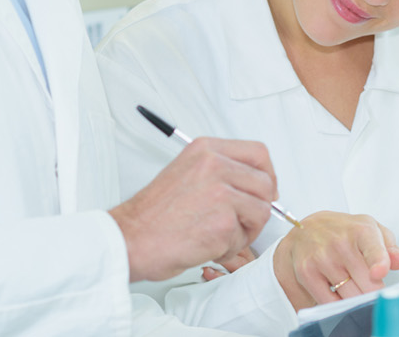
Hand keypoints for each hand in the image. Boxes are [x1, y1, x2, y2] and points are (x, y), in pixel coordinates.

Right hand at [109, 137, 276, 281]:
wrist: (130, 239)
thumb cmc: (154, 215)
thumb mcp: (187, 173)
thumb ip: (221, 171)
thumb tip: (256, 183)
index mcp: (206, 150)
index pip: (258, 154)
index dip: (268, 175)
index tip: (263, 192)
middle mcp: (215, 165)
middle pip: (265, 184)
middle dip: (258, 208)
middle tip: (241, 223)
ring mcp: (220, 193)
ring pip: (261, 212)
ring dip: (245, 231)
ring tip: (218, 236)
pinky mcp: (223, 222)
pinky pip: (244, 238)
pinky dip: (229, 249)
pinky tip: (206, 246)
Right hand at [272, 211, 398, 309]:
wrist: (305, 228)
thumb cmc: (343, 231)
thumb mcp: (370, 230)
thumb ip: (390, 247)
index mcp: (362, 231)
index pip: (372, 248)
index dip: (378, 261)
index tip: (378, 273)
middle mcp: (340, 244)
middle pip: (366, 284)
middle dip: (373, 291)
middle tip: (369, 285)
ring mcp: (321, 259)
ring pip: (349, 297)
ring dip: (355, 298)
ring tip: (351, 285)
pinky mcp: (306, 273)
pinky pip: (329, 302)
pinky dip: (336, 303)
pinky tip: (336, 292)